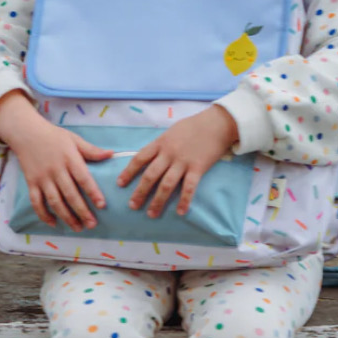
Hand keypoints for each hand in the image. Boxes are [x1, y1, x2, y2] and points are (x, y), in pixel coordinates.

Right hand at [0, 92, 112, 230]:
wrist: (26, 133)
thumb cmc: (53, 136)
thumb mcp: (74, 139)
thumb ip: (91, 150)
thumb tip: (112, 154)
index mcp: (69, 158)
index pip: (83, 178)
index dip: (93, 193)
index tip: (102, 205)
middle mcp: (56, 170)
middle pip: (70, 194)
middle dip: (82, 211)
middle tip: (92, 224)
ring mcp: (42, 178)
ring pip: (55, 201)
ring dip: (66, 217)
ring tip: (77, 227)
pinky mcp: (31, 183)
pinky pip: (36, 202)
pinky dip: (44, 214)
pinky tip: (54, 223)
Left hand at [117, 105, 238, 219]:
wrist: (216, 123)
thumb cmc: (193, 126)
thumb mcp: (171, 131)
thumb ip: (160, 145)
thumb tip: (149, 157)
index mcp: (160, 143)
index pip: (139, 158)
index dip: (128, 172)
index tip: (120, 184)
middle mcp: (168, 153)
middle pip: (150, 175)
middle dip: (140, 192)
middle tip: (132, 206)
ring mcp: (183, 161)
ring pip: (166, 184)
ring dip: (158, 201)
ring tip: (151, 214)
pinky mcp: (198, 168)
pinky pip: (189, 187)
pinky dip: (184, 200)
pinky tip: (180, 212)